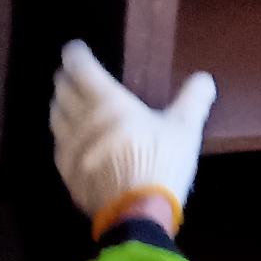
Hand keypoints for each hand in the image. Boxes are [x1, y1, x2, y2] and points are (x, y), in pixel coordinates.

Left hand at [50, 40, 215, 228]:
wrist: (135, 211)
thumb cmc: (160, 162)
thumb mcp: (185, 129)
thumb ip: (194, 100)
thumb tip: (205, 78)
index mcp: (107, 102)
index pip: (81, 70)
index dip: (75, 56)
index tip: (74, 49)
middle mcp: (81, 120)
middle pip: (62, 92)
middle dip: (65, 80)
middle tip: (70, 74)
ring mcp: (70, 148)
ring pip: (55, 118)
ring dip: (59, 105)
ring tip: (65, 101)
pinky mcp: (67, 172)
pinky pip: (58, 146)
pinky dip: (62, 135)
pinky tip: (70, 139)